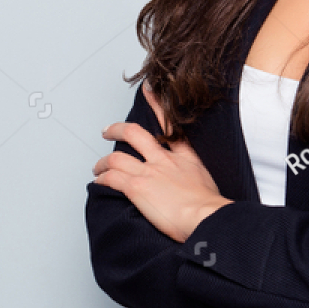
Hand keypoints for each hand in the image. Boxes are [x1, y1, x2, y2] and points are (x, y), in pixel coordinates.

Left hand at [92, 84, 231, 242]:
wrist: (207, 217)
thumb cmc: (210, 208)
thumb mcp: (208, 182)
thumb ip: (194, 177)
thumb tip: (189, 185)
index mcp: (185, 157)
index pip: (169, 125)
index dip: (156, 105)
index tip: (147, 90)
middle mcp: (164, 160)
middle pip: (134, 134)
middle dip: (117, 130)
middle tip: (108, 131)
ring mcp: (149, 172)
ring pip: (116, 157)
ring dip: (103, 162)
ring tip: (98, 167)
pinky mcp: (137, 187)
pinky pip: (112, 178)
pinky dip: (102, 179)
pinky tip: (99, 182)